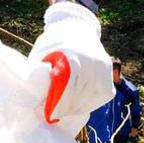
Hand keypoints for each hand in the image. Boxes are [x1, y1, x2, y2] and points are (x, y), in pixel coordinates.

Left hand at [31, 1, 112, 124]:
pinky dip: (92, 102)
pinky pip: (104, 93)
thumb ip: (39, 75)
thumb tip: (35, 99)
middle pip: (78, 94)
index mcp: (68, 55)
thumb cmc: (52, 45)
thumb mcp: (41, 55)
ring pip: (91, 96)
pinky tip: (80, 105)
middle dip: (64, 109)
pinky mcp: (108, 68)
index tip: (47, 114)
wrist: (75, 25)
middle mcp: (88, 58)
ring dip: (77, 108)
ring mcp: (101, 63)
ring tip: (65, 111)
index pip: (66, 87)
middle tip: (54, 116)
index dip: (57, 104)